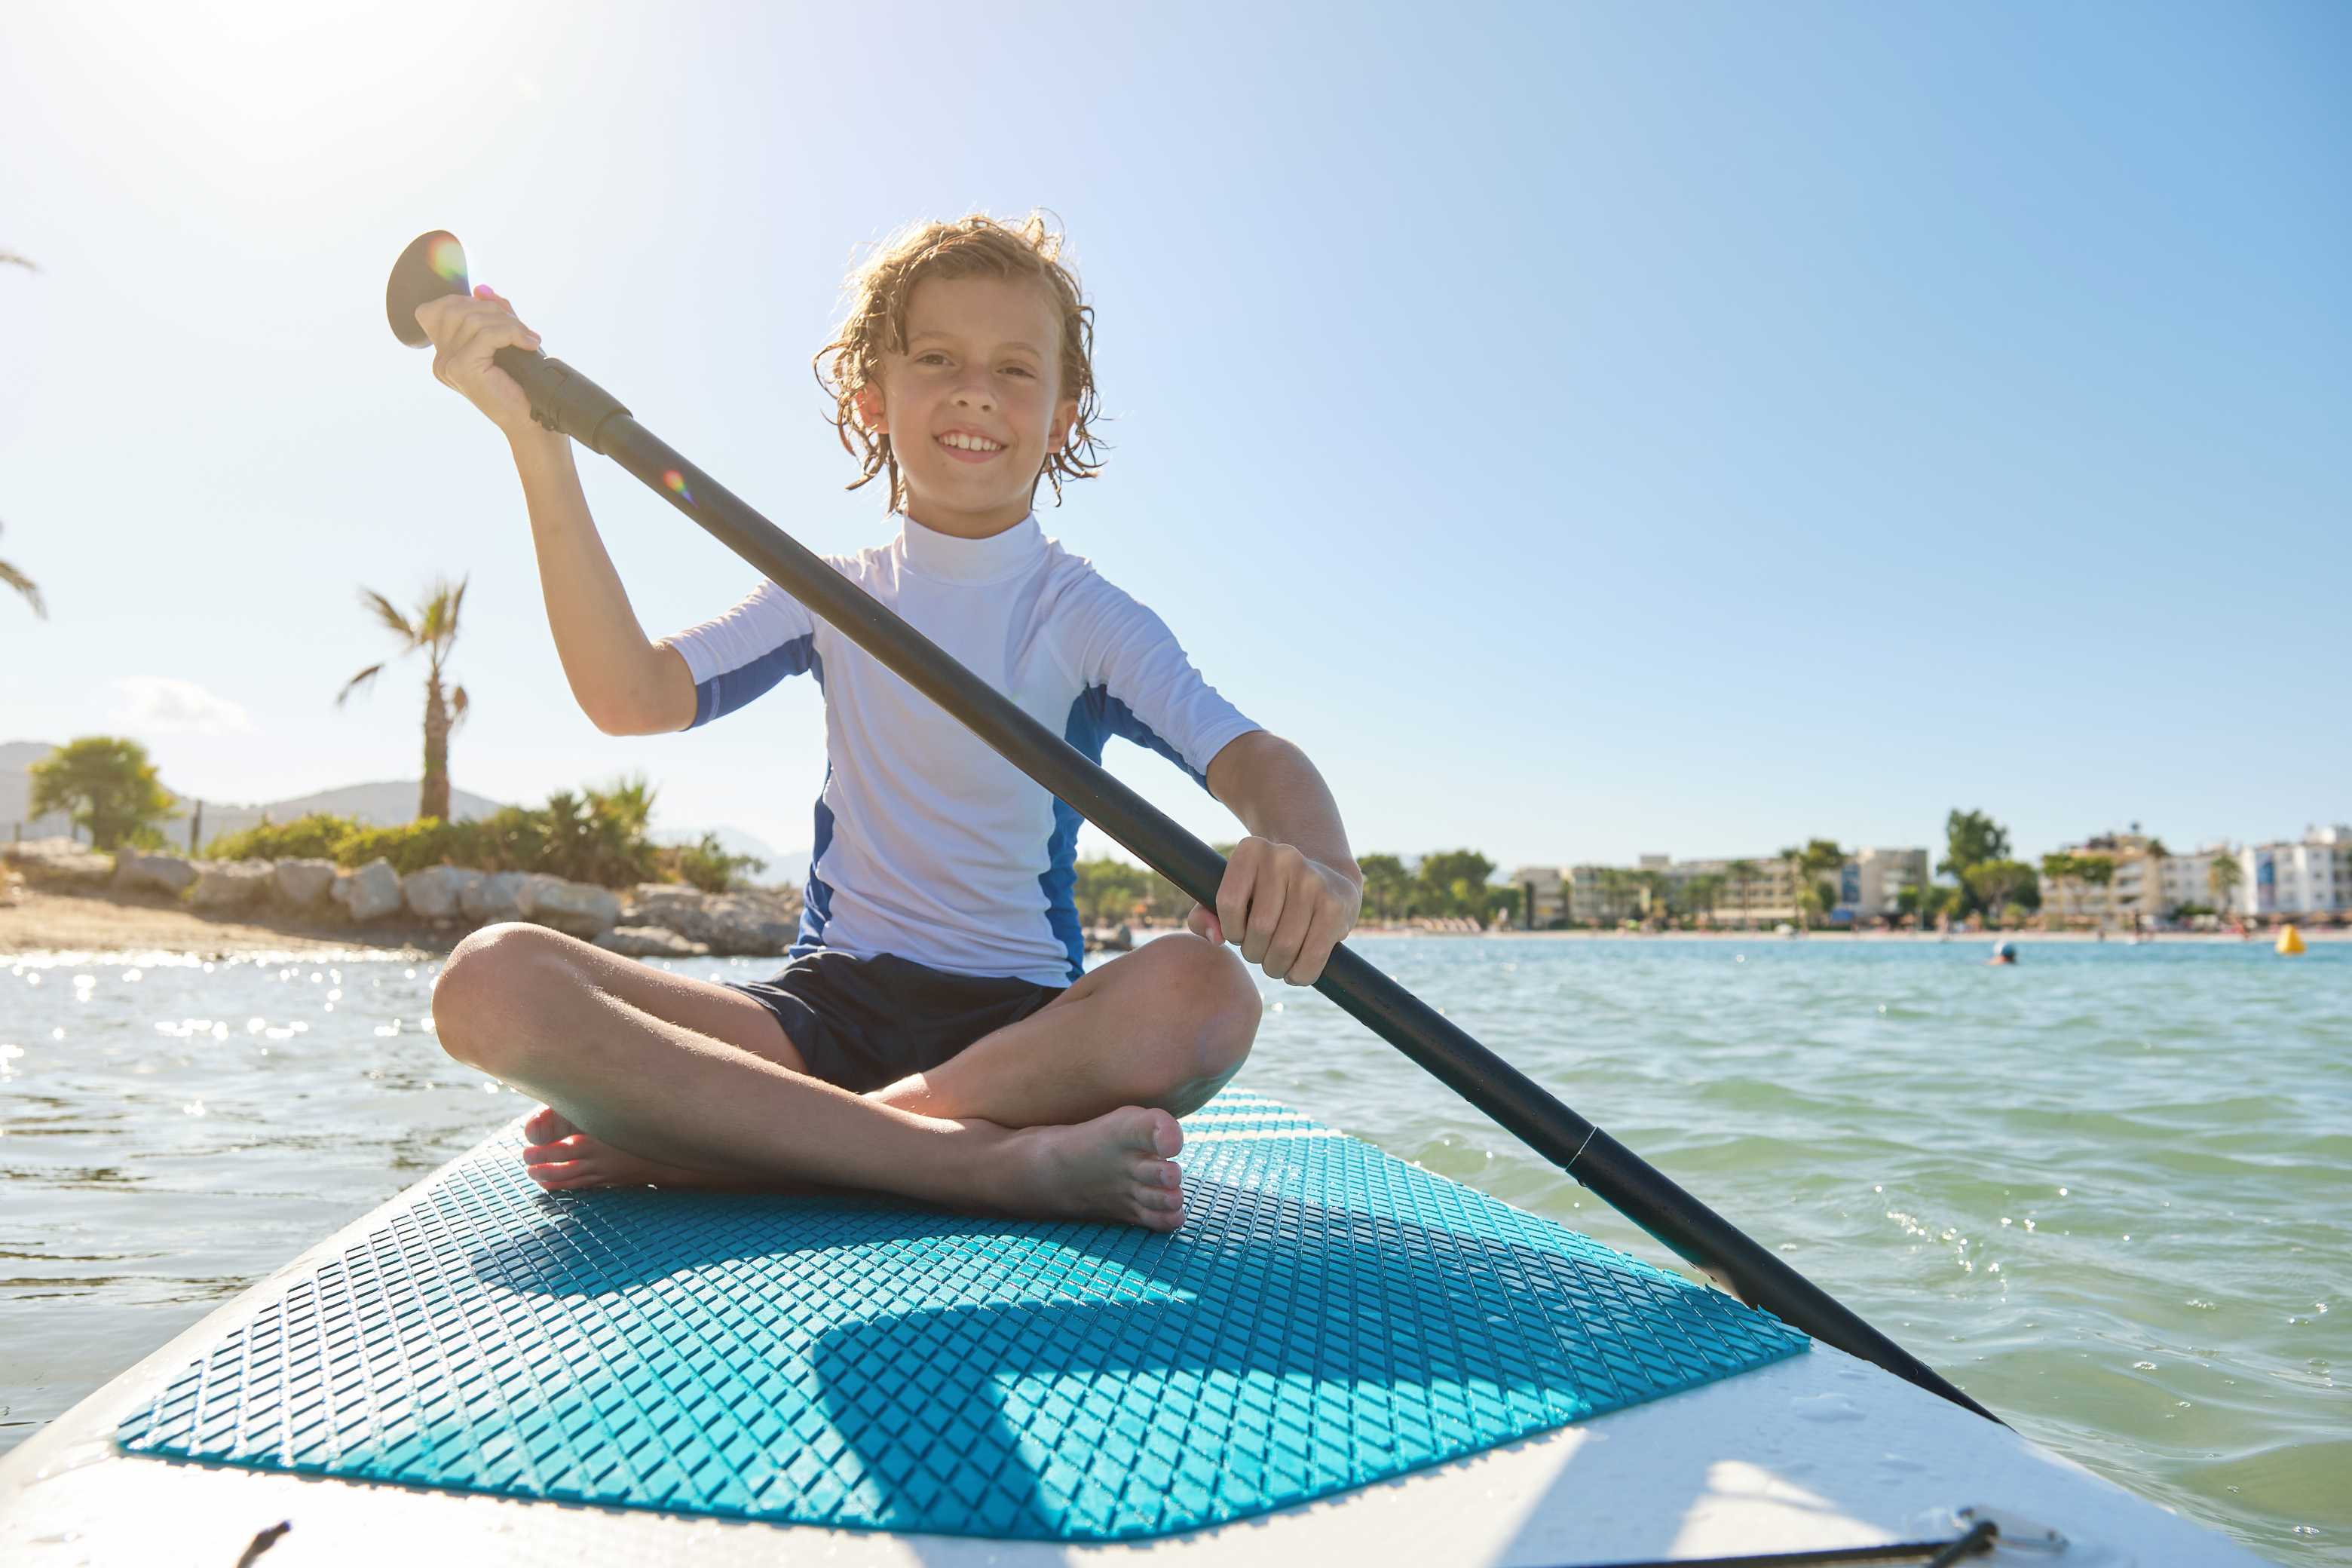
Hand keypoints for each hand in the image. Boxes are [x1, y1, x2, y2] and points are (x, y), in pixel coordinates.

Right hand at [413, 285, 548, 443]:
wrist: (532, 421)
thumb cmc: (522, 385)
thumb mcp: (506, 341)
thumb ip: (493, 314)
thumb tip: (482, 288)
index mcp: (445, 354)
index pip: (436, 309)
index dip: (465, 302)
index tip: (498, 318)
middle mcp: (440, 360)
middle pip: (456, 308)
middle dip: (493, 311)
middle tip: (521, 330)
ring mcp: (448, 364)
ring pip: (473, 319)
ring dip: (508, 323)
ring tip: (528, 339)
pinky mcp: (462, 367)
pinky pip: (487, 334)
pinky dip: (512, 333)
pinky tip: (529, 344)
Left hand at [1187, 836, 1361, 985]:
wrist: (1329, 879)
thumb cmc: (1269, 894)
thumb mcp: (1235, 893)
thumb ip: (1207, 914)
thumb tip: (1215, 938)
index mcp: (1252, 850)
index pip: (1228, 902)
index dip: (1231, 930)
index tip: (1239, 934)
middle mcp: (1284, 857)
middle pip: (1259, 928)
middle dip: (1255, 953)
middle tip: (1260, 953)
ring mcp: (1313, 880)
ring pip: (1284, 946)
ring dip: (1276, 967)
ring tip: (1276, 963)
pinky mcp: (1335, 905)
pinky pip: (1312, 956)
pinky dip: (1300, 974)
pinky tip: (1296, 972)